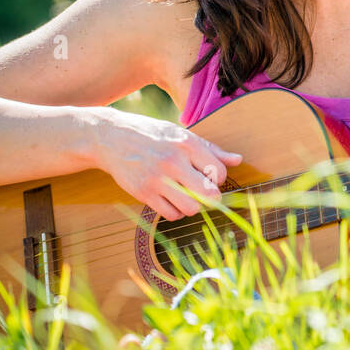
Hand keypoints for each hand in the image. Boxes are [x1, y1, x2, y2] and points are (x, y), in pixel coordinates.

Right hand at [95, 108, 242, 220]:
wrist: (111, 137)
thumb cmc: (152, 135)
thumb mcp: (182, 134)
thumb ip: (211, 149)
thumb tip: (238, 160)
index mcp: (187, 144)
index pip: (219, 172)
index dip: (219, 178)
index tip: (210, 176)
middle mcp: (173, 161)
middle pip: (209, 194)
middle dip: (212, 197)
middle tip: (205, 193)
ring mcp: (157, 179)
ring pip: (191, 208)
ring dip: (194, 206)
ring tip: (188, 196)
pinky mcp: (143, 193)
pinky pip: (171, 214)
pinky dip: (176, 212)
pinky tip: (172, 201)